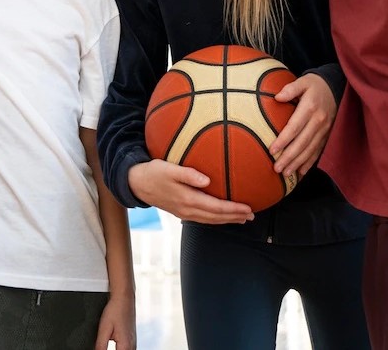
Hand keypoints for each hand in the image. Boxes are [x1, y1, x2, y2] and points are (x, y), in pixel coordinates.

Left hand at [93, 292, 135, 349]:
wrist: (124, 298)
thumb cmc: (116, 310)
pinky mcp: (132, 339)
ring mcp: (133, 342)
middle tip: (102, 347)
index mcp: (125, 345)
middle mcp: (132, 345)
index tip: (101, 349)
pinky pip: (127, 349)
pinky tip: (115, 346)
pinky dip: (120, 349)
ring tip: (106, 344)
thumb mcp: (103, 329)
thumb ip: (100, 345)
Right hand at [129, 159, 252, 223]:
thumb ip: (188, 174)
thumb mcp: (169, 168)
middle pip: (216, 217)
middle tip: (251, 215)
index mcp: (187, 199)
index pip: (216, 207)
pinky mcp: (181, 212)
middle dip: (235, 216)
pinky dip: (216, 219)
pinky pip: (203, 219)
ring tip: (242, 219)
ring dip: (227, 220)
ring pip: (210, 220)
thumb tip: (207, 180)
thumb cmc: (154, 172)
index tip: (248, 208)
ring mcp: (184, 213)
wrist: (136, 183)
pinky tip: (221, 217)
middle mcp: (187, 209)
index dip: (233, 209)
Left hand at [269, 73, 336, 175]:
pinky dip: (310, 162)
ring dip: (298, 163)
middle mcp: (319, 121)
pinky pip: (318, 151)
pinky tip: (301, 172)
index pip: (294, 127)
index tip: (272, 150)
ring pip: (310, 150)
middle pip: (302, 143)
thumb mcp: (303, 81)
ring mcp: (324, 130)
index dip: (283, 140)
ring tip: (286, 173)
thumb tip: (277, 97)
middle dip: (289, 157)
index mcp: (310, 108)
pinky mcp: (327, 135)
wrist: (336, 87)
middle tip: (277, 168)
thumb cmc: (315, 85)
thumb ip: (291, 89)